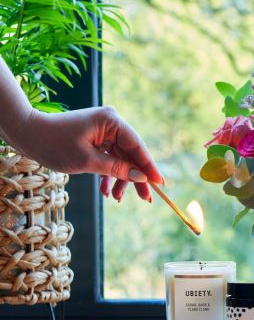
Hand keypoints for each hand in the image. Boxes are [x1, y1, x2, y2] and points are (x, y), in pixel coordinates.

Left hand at [19, 106, 163, 201]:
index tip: (161, 184)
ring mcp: (104, 131)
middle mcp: (112, 123)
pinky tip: (105, 190)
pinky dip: (109, 174)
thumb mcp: (88, 161)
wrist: (26, 134)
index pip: (138, 146)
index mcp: (112, 121)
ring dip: (120, 179)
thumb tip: (142, 177)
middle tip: (145, 198)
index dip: (150, 167)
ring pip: (121, 159)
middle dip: (135, 177)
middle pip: (131, 155)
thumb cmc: (54, 144)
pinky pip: (110, 158)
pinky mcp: (96, 139)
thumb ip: (118, 169)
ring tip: (114, 198)